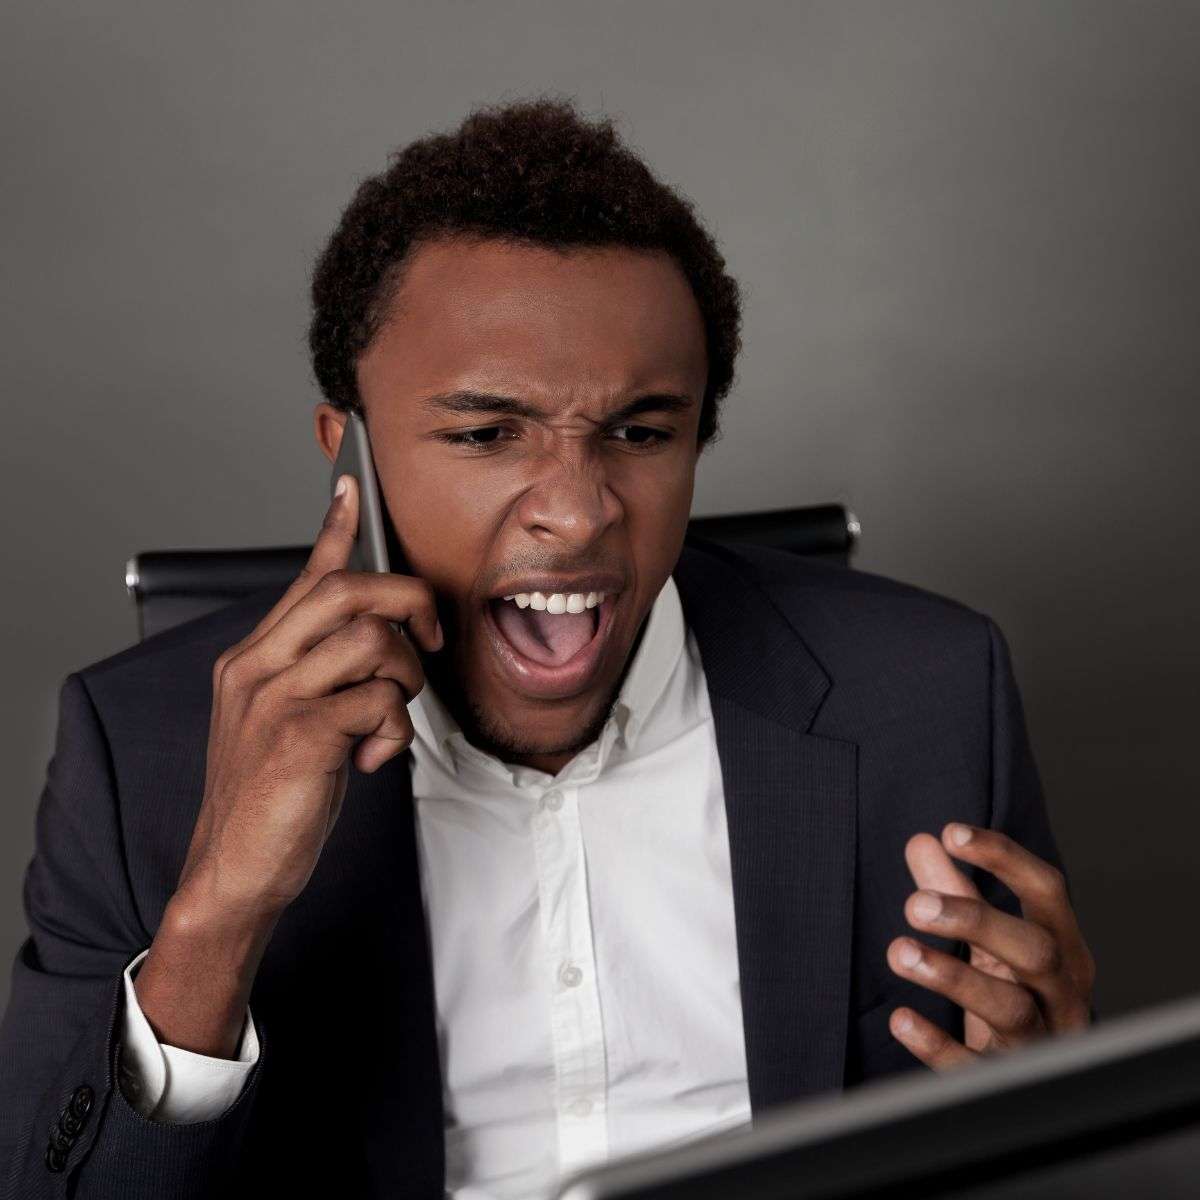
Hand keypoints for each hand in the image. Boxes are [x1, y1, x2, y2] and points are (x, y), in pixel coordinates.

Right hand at [134, 474, 442, 1054]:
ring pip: (372, 640)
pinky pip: (379, 699)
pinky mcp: (299, 735)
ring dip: (403, 679)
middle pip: (348, 591)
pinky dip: (393, 728)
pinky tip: (372, 759)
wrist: (235, 870)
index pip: (303, 578)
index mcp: (255, 659)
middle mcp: (258, 666)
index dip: (335, 530)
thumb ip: (323, 678)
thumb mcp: (291, 723)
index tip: (353, 488)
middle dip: (407, 602)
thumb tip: (380, 646)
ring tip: (387, 720)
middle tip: (429, 636)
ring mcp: (275, 698)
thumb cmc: (272, 797)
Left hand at [886, 823, 1095, 1069]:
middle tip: (916, 905)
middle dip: (977, 922)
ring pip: (1011, 1009)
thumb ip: (956, 891)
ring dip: (953, 978)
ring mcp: (1042, 1043)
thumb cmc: (1013, 994)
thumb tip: (922, 842)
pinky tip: (900, 1020)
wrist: (1035, 1083)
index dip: (1004, 858)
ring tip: (899, 952)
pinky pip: (978, 1068)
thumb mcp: (990, 943)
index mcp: (1063, 947)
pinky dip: (938, 1046)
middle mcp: (1063, 995)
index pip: (1047, 892)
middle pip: (1036, 951)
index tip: (952, 832)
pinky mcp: (1008, 1083)